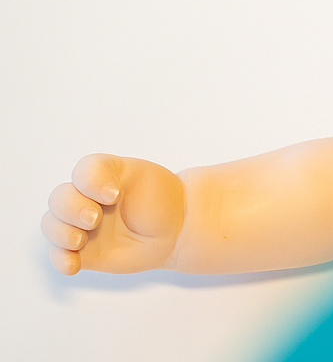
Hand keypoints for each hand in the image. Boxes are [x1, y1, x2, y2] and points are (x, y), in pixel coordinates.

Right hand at [42, 154, 185, 274]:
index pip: (82, 172)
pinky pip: (59, 255)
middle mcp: (86, 199)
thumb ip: (109, 172)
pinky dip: (60, 260)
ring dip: (60, 233)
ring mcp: (82, 225)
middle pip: (58, 199)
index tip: (115, 194)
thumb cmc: (158, 197)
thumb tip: (91, 194)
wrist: (176, 229)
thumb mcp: (142, 174)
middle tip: (95, 219)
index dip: (91, 182)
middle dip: (72, 209)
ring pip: (51, 226)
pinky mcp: (83, 251)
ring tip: (81, 240)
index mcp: (102, 176)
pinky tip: (74, 264)